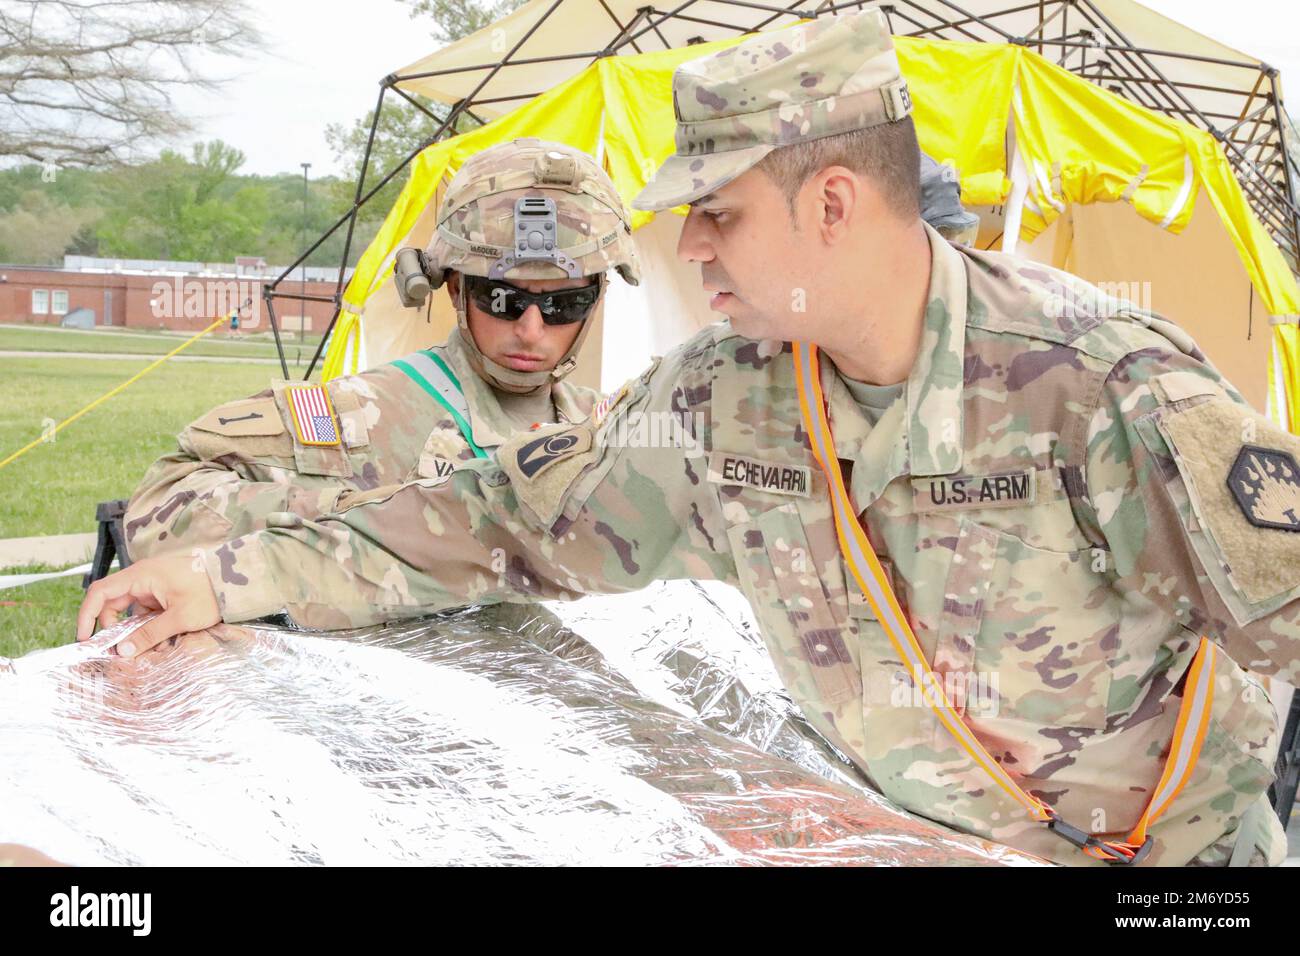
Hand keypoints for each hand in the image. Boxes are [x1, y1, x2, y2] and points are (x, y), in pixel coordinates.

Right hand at [76, 556, 220, 654]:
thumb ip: (149, 635)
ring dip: (131, 628)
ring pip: (130, 609)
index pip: (100, 592)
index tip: (85, 638)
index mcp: (141, 576)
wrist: (237, 581)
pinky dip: (146, 624)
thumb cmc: (210, 594)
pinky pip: (145, 609)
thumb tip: (122, 651)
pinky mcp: (164, 592)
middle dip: (111, 627)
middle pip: (112, 603)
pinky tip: (155, 640)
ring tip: (138, 648)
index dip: (87, 615)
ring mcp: (154, 584)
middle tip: (115, 650)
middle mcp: (143, 577)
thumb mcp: (179, 618)